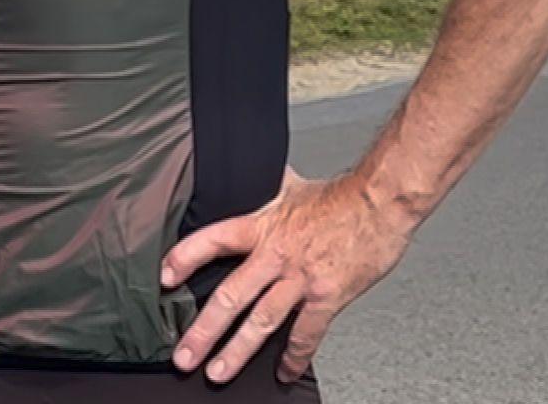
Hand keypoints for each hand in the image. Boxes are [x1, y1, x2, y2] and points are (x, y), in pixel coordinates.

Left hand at [160, 167, 415, 383]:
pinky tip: (285, 370)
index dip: (186, 258)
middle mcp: (277, 254)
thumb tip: (254, 174)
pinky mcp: (327, 296)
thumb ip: (268, 190)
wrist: (382, 202)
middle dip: (203, 330)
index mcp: (265, 225)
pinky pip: (306, 334)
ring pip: (261, 321)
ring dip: (236, 351)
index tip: (165, 278)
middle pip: (231, 296)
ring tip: (217, 372)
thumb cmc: (344, 196)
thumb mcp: (294, 186)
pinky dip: (295, 356)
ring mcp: (301, 278)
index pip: (215, 240)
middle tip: (183, 355)